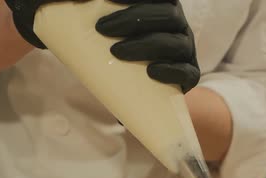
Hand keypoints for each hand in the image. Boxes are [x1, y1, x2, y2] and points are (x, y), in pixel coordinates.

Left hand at [4, 0, 199, 92]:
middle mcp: (175, 25)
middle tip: (102, 29)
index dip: (137, 0)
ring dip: (147, 45)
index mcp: (158, 7)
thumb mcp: (88, 22)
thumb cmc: (104, 45)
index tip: (108, 3)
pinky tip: (151, 71)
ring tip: (117, 52)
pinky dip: (171, 71)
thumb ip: (78, 6)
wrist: (114, 82)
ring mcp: (183, 50)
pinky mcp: (185, 76)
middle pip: (167, 15)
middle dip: (135, 19)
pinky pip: (188, 73)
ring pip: (176, 42)